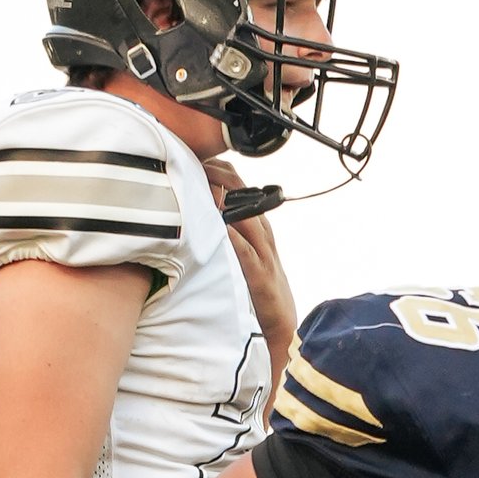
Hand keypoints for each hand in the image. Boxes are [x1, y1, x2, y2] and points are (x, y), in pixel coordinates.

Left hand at [208, 157, 295, 357]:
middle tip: (196, 160)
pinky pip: (246, 253)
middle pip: (245, 196)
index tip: (199, 156)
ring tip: (206, 182)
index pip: (242, 188)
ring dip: (227, 200)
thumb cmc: (258, 286)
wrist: (281, 321)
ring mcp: (264, 255)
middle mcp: (264, 235)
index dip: (222, 169)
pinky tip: (221, 227)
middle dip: (221, 176)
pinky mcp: (260, 276)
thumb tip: (205, 210)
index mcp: (259, 227)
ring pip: (248, 218)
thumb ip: (231, 231)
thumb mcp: (245, 252)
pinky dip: (234, 239)